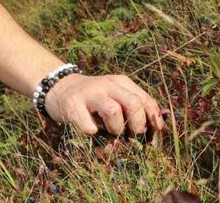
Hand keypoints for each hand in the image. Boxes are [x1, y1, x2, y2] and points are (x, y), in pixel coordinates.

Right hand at [43, 73, 166, 136]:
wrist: (60, 87)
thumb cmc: (94, 99)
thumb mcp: (116, 96)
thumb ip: (136, 108)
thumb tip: (160, 128)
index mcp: (122, 82)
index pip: (146, 101)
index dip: (153, 121)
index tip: (151, 137)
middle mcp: (107, 84)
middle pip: (133, 103)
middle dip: (137, 125)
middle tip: (131, 136)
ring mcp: (89, 93)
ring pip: (113, 110)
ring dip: (115, 129)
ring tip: (109, 132)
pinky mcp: (72, 105)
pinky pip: (88, 124)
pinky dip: (92, 132)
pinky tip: (91, 131)